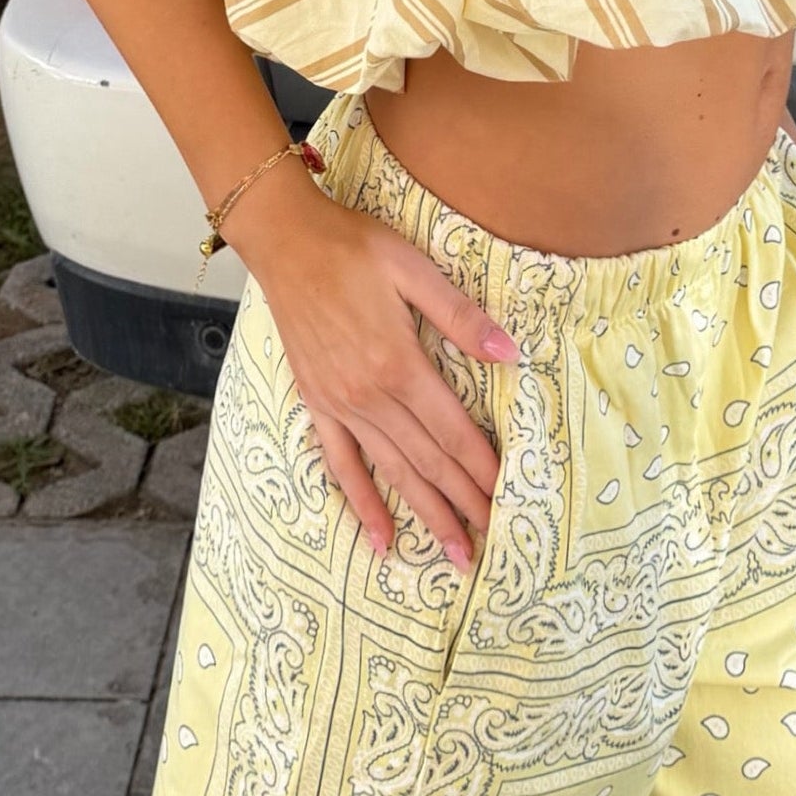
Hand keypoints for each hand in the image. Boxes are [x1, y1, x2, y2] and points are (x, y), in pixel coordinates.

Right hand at [250, 192, 519, 571]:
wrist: (286, 243)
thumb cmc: (353, 248)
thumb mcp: (413, 269)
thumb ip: (460, 316)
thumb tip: (509, 353)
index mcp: (399, 363)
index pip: (452, 429)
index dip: (481, 465)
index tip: (507, 499)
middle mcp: (369, 395)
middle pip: (427, 460)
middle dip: (462, 502)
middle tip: (490, 544)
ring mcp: (340, 405)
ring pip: (391, 471)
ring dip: (424, 513)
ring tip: (453, 552)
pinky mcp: (317, 404)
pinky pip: (341, 464)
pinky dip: (363, 504)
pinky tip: (381, 539)